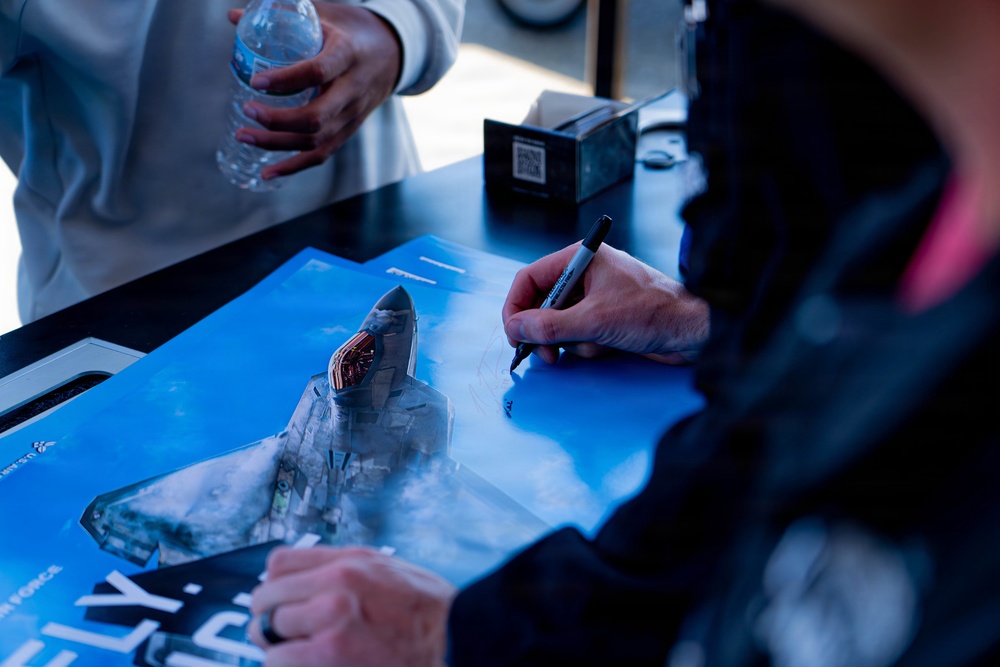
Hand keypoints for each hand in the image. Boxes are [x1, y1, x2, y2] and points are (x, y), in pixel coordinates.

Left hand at [228, 4, 402, 179]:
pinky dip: (294, 167)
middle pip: (316, 117)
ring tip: (244, 135)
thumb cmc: (352, 29)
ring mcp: (352, 115)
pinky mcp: (348, 130)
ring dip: (277, 144)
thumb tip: (233, 17)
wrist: (393, 52)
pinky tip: (268, 172)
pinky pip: (321, 154)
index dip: (285, 80)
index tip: (255, 81)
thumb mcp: (325, 14)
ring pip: (316, 141)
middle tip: (247, 111)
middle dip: (277, 121)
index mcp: (348, 55)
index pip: (317, 72)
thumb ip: (282, 14)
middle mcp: (353, 90)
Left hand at [248, 546, 456, 666]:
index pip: (280, 562)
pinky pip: (278, 659)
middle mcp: (336, 582)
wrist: (457, 637)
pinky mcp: (330, 652)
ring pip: (266, 629)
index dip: (274, 584)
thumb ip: (346, 570)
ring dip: (276, 646)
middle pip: (266, 596)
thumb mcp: (387, 571)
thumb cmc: (429, 611)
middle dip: (268, 618)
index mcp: (349, 561)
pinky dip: (283, 664)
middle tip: (278, 634)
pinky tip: (304, 665)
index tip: (279, 600)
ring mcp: (331, 617)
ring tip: (294, 653)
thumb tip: (309, 579)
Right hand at [502, 244, 709, 364]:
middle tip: (547, 354)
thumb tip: (516, 328)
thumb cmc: (655, 311)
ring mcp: (595, 298)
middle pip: (542, 305)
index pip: (530, 278)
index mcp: (580, 259)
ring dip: (572, 341)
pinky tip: (609, 346)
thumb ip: (549, 326)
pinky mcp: (606, 319)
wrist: (694, 331)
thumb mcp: (594, 320)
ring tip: (596, 343)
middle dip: (545, 332)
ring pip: (559, 325)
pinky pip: (579, 335)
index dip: (517, 307)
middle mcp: (585, 275)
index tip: (514, 334)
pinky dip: (588, 346)